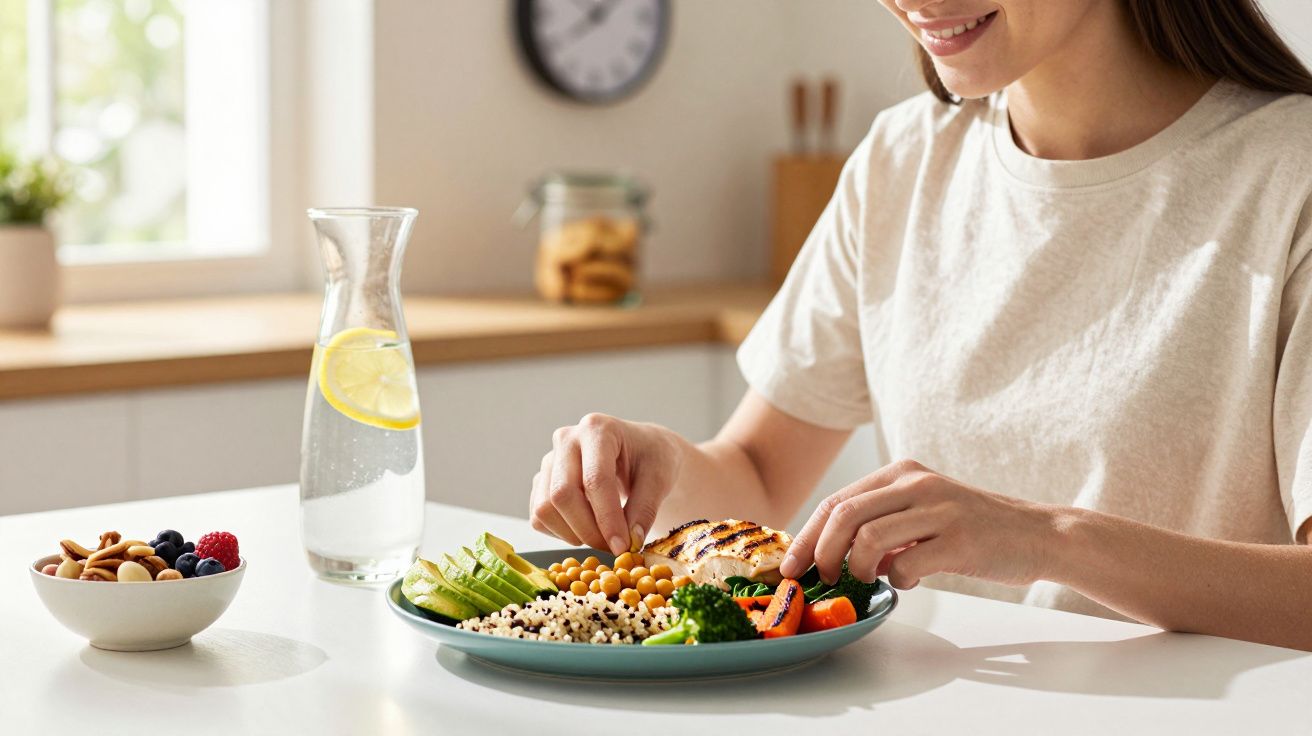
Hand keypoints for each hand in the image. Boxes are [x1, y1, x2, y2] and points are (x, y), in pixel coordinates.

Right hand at [529, 413, 683, 554]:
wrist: (640, 451)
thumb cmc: (652, 458)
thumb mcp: (660, 478)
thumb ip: (645, 509)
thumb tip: (629, 541)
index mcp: (598, 429)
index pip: (595, 479)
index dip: (607, 518)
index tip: (622, 546)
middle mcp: (567, 439)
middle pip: (563, 494)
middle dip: (589, 530)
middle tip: (614, 548)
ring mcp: (550, 460)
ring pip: (545, 509)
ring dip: (574, 535)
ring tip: (603, 537)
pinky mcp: (542, 481)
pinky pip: (539, 517)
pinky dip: (561, 533)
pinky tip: (587, 529)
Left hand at [779, 459, 1059, 588]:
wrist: (1039, 534)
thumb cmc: (975, 529)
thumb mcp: (923, 511)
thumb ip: (882, 522)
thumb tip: (835, 552)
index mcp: (902, 473)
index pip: (837, 501)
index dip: (807, 535)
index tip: (792, 565)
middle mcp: (917, 484)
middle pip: (843, 515)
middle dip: (820, 552)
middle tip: (820, 579)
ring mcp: (939, 510)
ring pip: (867, 538)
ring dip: (855, 568)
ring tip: (865, 581)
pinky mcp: (959, 540)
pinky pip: (905, 564)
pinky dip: (896, 580)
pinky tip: (908, 582)